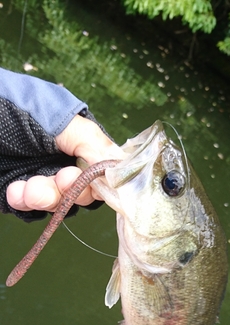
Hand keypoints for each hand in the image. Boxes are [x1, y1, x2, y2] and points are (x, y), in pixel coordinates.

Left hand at [6, 115, 124, 210]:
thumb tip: (117, 167)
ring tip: (25, 189)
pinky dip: (26, 205)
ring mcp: (43, 178)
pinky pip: (33, 211)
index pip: (103, 169)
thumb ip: (89, 141)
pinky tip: (14, 192)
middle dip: (70, 190)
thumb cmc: (8, 106)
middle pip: (85, 193)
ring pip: (61, 205)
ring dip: (46, 199)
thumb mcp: (53, 116)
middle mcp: (64, 161)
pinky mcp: (21, 193)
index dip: (98, 180)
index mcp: (77, 139)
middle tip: (57, 180)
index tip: (79, 177)